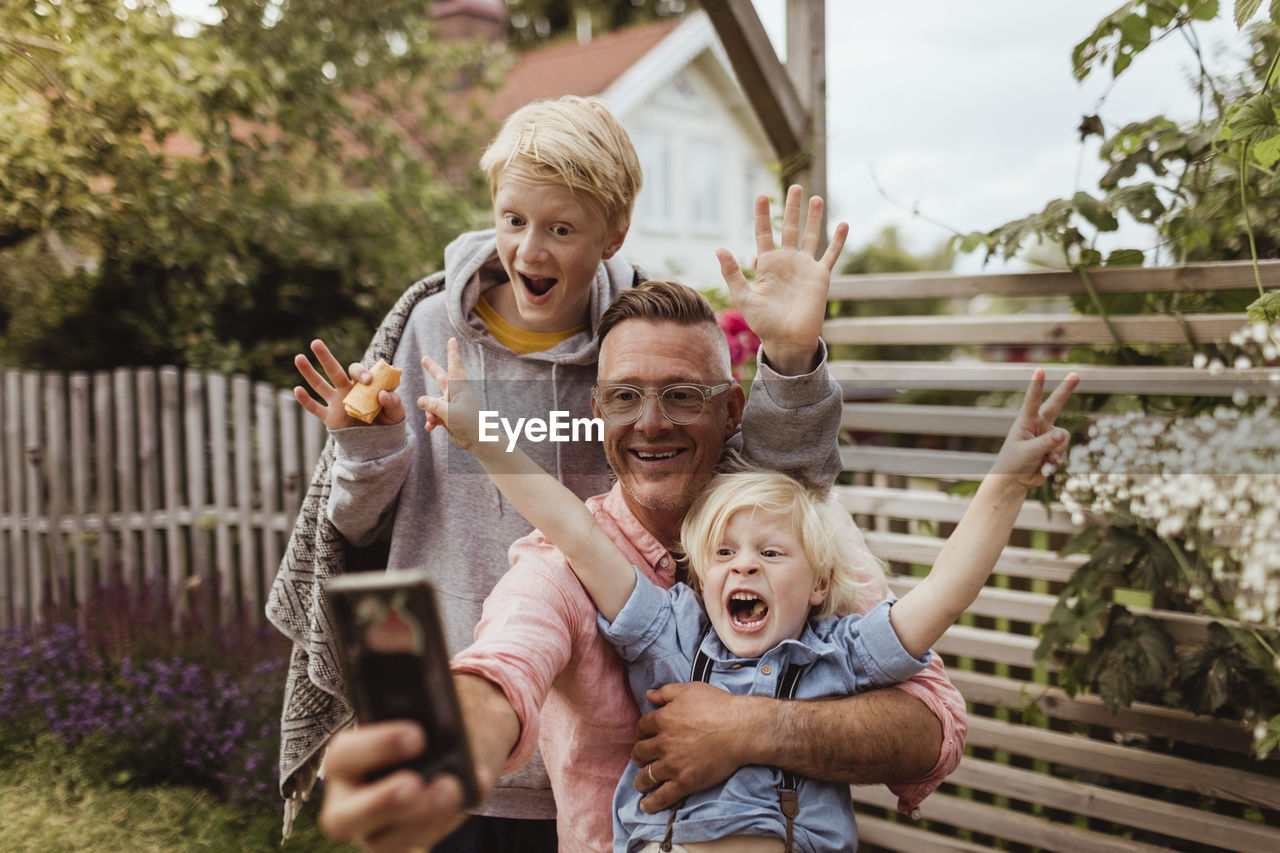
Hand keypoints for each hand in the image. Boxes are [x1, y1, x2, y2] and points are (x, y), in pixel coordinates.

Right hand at [293, 339, 404, 428]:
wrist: (378, 441)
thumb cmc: (388, 422)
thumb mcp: (397, 413)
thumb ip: (394, 403)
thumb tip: (383, 394)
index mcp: (362, 385)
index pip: (357, 372)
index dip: (360, 372)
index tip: (368, 380)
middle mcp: (347, 390)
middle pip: (334, 371)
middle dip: (325, 357)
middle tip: (316, 343)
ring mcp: (336, 403)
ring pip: (320, 386)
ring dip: (309, 373)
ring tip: (298, 358)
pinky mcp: (330, 418)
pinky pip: (316, 409)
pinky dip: (306, 401)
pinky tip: (297, 390)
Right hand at [318, 722, 467, 852]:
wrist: (430, 751)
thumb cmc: (413, 730)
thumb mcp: (413, 717)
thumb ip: (420, 717)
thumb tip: (444, 724)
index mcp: (345, 761)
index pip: (344, 755)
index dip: (378, 746)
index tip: (417, 736)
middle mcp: (346, 802)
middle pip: (343, 817)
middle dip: (382, 801)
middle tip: (415, 783)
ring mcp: (369, 831)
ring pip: (380, 843)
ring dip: (421, 818)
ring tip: (451, 790)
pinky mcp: (395, 844)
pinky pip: (415, 844)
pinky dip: (447, 820)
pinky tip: (470, 794)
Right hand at [419, 337, 482, 451]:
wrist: (478, 441)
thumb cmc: (469, 423)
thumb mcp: (449, 413)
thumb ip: (433, 405)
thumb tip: (419, 400)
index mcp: (459, 388)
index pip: (454, 366)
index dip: (452, 352)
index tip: (452, 339)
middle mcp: (454, 394)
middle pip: (440, 378)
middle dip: (432, 369)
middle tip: (424, 359)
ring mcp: (450, 406)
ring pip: (432, 403)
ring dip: (429, 412)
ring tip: (434, 421)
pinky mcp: (447, 417)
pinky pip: (433, 415)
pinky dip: (430, 421)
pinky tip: (430, 428)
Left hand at [630, 682, 762, 813]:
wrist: (742, 728)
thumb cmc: (719, 706)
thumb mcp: (690, 690)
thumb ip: (666, 692)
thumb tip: (649, 694)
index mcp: (663, 719)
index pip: (641, 728)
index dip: (642, 732)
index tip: (645, 737)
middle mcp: (663, 743)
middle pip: (640, 752)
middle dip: (640, 756)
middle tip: (644, 759)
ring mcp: (673, 764)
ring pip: (646, 776)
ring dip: (641, 780)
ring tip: (642, 783)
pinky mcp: (685, 782)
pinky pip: (662, 796)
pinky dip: (651, 803)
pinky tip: (646, 806)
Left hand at [717, 185, 848, 375]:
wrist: (786, 340)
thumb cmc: (763, 322)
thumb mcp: (743, 296)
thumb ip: (732, 273)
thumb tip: (719, 249)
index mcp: (766, 263)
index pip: (763, 232)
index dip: (762, 214)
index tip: (761, 195)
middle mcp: (786, 261)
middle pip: (789, 227)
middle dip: (792, 208)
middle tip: (795, 187)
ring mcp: (804, 267)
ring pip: (810, 235)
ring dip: (813, 217)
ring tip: (815, 197)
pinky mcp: (820, 276)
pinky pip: (831, 255)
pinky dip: (838, 240)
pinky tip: (843, 223)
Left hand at [990, 369, 1079, 487]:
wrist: (1015, 481)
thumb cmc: (1013, 464)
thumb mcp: (1028, 452)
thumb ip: (1045, 443)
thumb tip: (1062, 434)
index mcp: (1025, 422)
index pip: (1032, 401)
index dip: (1037, 386)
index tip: (1040, 370)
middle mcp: (1038, 425)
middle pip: (1055, 404)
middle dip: (1066, 389)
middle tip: (1076, 374)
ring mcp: (1047, 436)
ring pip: (1063, 438)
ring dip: (1057, 452)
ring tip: (1044, 462)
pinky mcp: (1054, 448)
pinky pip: (1063, 451)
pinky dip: (1057, 461)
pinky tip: (1045, 468)